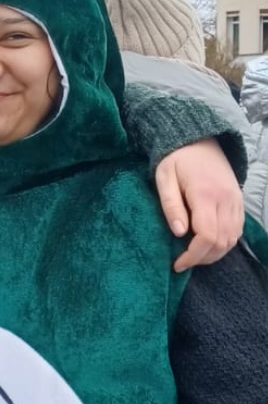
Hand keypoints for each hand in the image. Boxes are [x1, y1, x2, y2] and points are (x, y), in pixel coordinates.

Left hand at [154, 140, 243, 271]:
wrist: (201, 140)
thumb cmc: (177, 159)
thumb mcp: (164, 178)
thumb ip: (171, 206)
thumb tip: (178, 233)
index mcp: (205, 194)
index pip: (207, 236)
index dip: (193, 255)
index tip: (178, 264)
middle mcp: (226, 200)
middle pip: (222, 242)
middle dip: (202, 258)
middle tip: (183, 261)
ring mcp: (236, 201)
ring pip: (232, 239)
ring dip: (214, 253)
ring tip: (194, 255)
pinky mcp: (239, 201)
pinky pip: (237, 230)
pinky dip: (224, 243)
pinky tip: (208, 244)